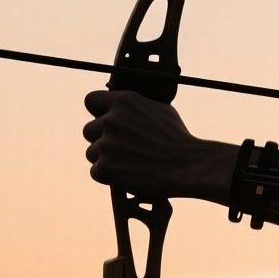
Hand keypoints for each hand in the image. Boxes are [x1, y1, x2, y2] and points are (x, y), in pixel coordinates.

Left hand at [83, 90, 231, 199]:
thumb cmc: (179, 139)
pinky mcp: (105, 167)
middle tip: (123, 149)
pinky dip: (110, 176)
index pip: (91, 101)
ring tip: (130, 163)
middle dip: (102, 139)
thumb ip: (134, 108)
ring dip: (106, 159)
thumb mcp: (160, 110)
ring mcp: (107, 143)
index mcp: (124, 101)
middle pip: (88, 130)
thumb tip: (120, 109)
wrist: (189, 166)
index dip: (98, 112)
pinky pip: (96, 171)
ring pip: (91, 152)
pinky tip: (128, 174)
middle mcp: (112, 119)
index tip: (106, 121)